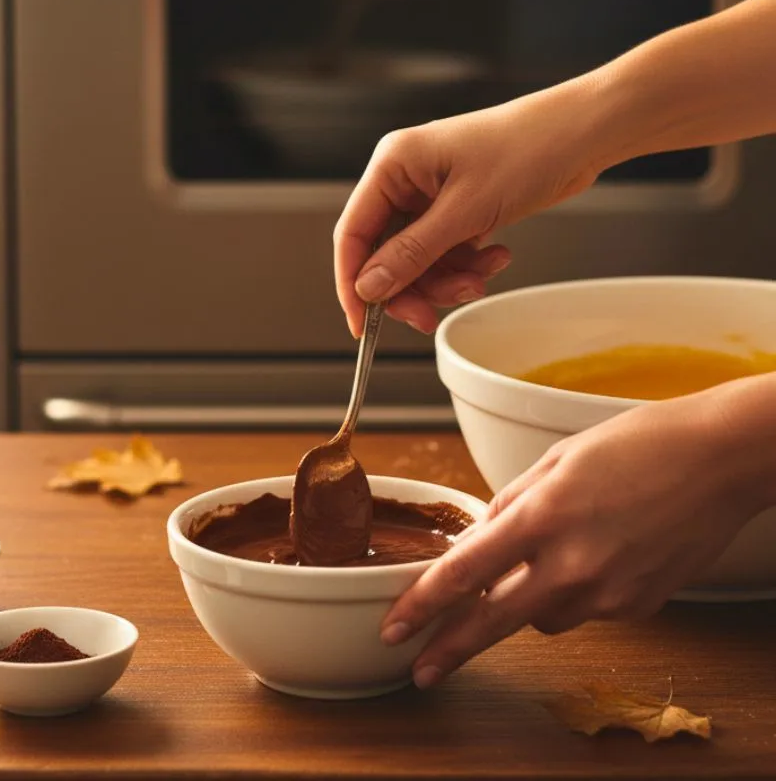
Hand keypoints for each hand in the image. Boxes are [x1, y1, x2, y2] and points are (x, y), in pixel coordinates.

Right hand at [334, 87, 603, 337]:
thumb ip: (411, 254)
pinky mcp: (458, 207)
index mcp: (393, 165)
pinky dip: (466, 266)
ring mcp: (432, 194)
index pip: (353, 232)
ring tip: (480, 278)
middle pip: (385, 252)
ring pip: (418, 259)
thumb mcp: (465, 211)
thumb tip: (369, 287)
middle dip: (411, 287)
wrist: (583, 134)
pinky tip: (495, 257)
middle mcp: (406, 179)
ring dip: (446, 279)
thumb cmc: (528, 148)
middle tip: (429, 315)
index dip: (353, 281)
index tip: (360, 323)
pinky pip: (445, 252)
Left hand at [379, 380, 775, 688]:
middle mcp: (573, 563)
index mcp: (542, 516)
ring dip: (526, 601)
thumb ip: (512, 503)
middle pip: (495, 621)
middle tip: (420, 669)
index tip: (396, 627)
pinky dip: (574, 592)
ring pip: (543, 617)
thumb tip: (481, 537)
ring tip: (550, 555)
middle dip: (452, 648)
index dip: (423, 604)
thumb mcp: (556, 460)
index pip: (465, 572)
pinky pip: (586, 611)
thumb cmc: (636, 445)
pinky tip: (596, 553)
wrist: (718, 460)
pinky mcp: (639, 607)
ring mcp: (610, 592)